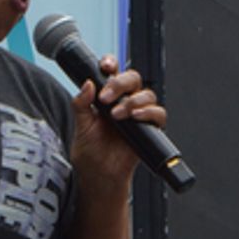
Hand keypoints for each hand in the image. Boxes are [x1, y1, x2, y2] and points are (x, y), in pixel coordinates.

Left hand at [67, 56, 164, 185]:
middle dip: (120, 83)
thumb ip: (81, 104)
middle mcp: (124, 102)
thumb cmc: (90, 152)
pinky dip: (149, 112)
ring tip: (117, 114)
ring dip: (133, 100)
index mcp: (107, 96)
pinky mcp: (149, 128)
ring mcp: (138, 114)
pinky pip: (158, 114)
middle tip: (106, 98)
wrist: (99, 175)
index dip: (112, 63)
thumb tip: (87, 83)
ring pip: (146, 94)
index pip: (113, 72)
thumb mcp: (81, 126)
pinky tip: (136, 117)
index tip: (105, 66)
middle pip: (132, 78)